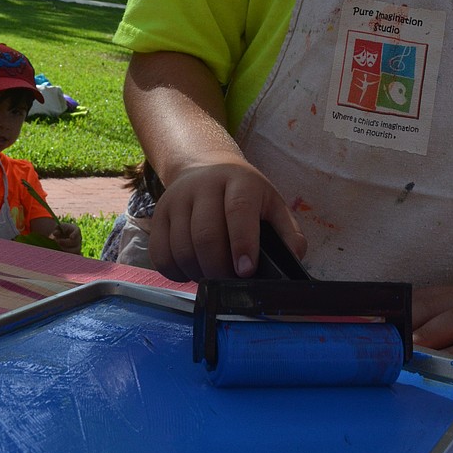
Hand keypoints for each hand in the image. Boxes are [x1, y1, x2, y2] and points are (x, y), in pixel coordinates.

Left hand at [51, 221, 82, 254]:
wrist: (63, 236)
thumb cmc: (61, 230)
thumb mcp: (58, 228)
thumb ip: (57, 229)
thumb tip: (55, 233)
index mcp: (76, 230)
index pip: (77, 231)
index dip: (75, 234)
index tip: (71, 237)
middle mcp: (78, 238)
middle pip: (75, 242)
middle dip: (65, 242)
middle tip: (58, 241)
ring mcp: (78, 246)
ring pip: (76, 250)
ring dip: (67, 250)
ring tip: (59, 249)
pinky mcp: (76, 252)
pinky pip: (76, 256)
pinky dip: (71, 257)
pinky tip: (64, 256)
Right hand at [148, 152, 306, 282]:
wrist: (205, 168)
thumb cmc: (245, 194)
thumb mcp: (272, 204)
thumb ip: (288, 232)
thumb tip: (294, 259)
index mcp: (239, 181)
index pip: (238, 210)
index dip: (242, 243)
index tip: (246, 271)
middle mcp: (204, 186)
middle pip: (205, 235)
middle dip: (219, 269)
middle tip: (231, 283)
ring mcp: (176, 200)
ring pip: (181, 249)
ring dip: (199, 273)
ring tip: (214, 277)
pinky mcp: (157, 216)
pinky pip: (160, 255)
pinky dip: (177, 273)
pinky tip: (193, 270)